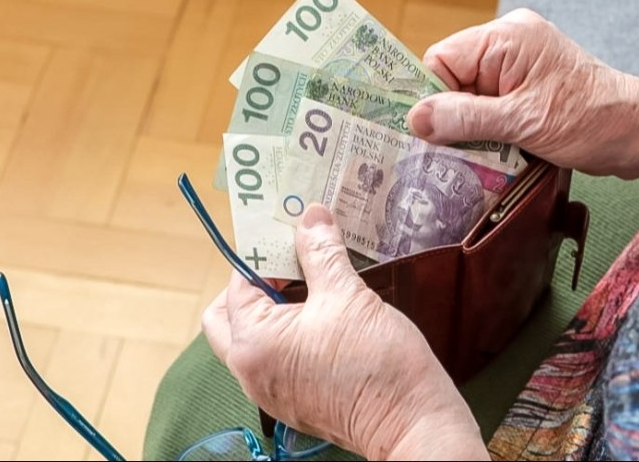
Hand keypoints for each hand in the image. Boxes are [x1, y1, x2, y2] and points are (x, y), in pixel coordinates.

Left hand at [202, 204, 487, 460]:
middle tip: (289, 265)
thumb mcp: (347, 295)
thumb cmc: (376, 361)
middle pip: (227, 317)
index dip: (264, 255)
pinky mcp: (293, 402)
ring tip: (311, 286)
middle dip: (253, 285)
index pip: (238, 284)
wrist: (412, 422)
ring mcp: (270, 391)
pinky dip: (286, 335)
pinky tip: (323, 319)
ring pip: (251, 339)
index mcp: (253, 342)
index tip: (293, 238)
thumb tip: (311, 216)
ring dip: (271, 310)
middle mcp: (250, 371)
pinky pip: (274, 360)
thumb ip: (321, 252)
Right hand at [407, 8, 638, 195]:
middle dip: (450, 118)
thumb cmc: (591, 122)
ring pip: (468, 99)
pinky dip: (486, 133)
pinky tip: (493, 152)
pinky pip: (488, 108)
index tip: (429, 133)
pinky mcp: (526, 90)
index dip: (431, 97)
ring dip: (469, 130)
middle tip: (452, 151)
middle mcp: (509, 46)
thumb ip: (465, 118)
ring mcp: (518, 68)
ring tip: (479, 155)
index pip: (440, 60)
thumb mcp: (521, 122)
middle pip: (451, 80)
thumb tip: (415, 119)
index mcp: (506, 39)